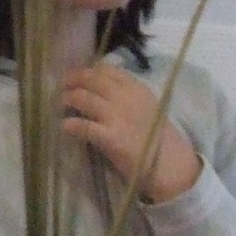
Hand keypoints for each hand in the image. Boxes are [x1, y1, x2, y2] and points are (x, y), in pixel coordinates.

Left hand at [62, 63, 202, 203]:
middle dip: (72, 80)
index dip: (87, 70)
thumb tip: (98, 88)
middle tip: (62, 87)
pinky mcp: (111, 137)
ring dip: (66, 99)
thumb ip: (126, 96)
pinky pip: (82, 126)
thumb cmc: (158, 137)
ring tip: (61, 104)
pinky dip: (69, 124)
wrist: (173, 166)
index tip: (77, 76)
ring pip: (82, 98)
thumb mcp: (147, 107)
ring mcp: (118, 117)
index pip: (107, 69)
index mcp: (138, 89)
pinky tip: (65, 126)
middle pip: (91, 79)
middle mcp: (127, 98)